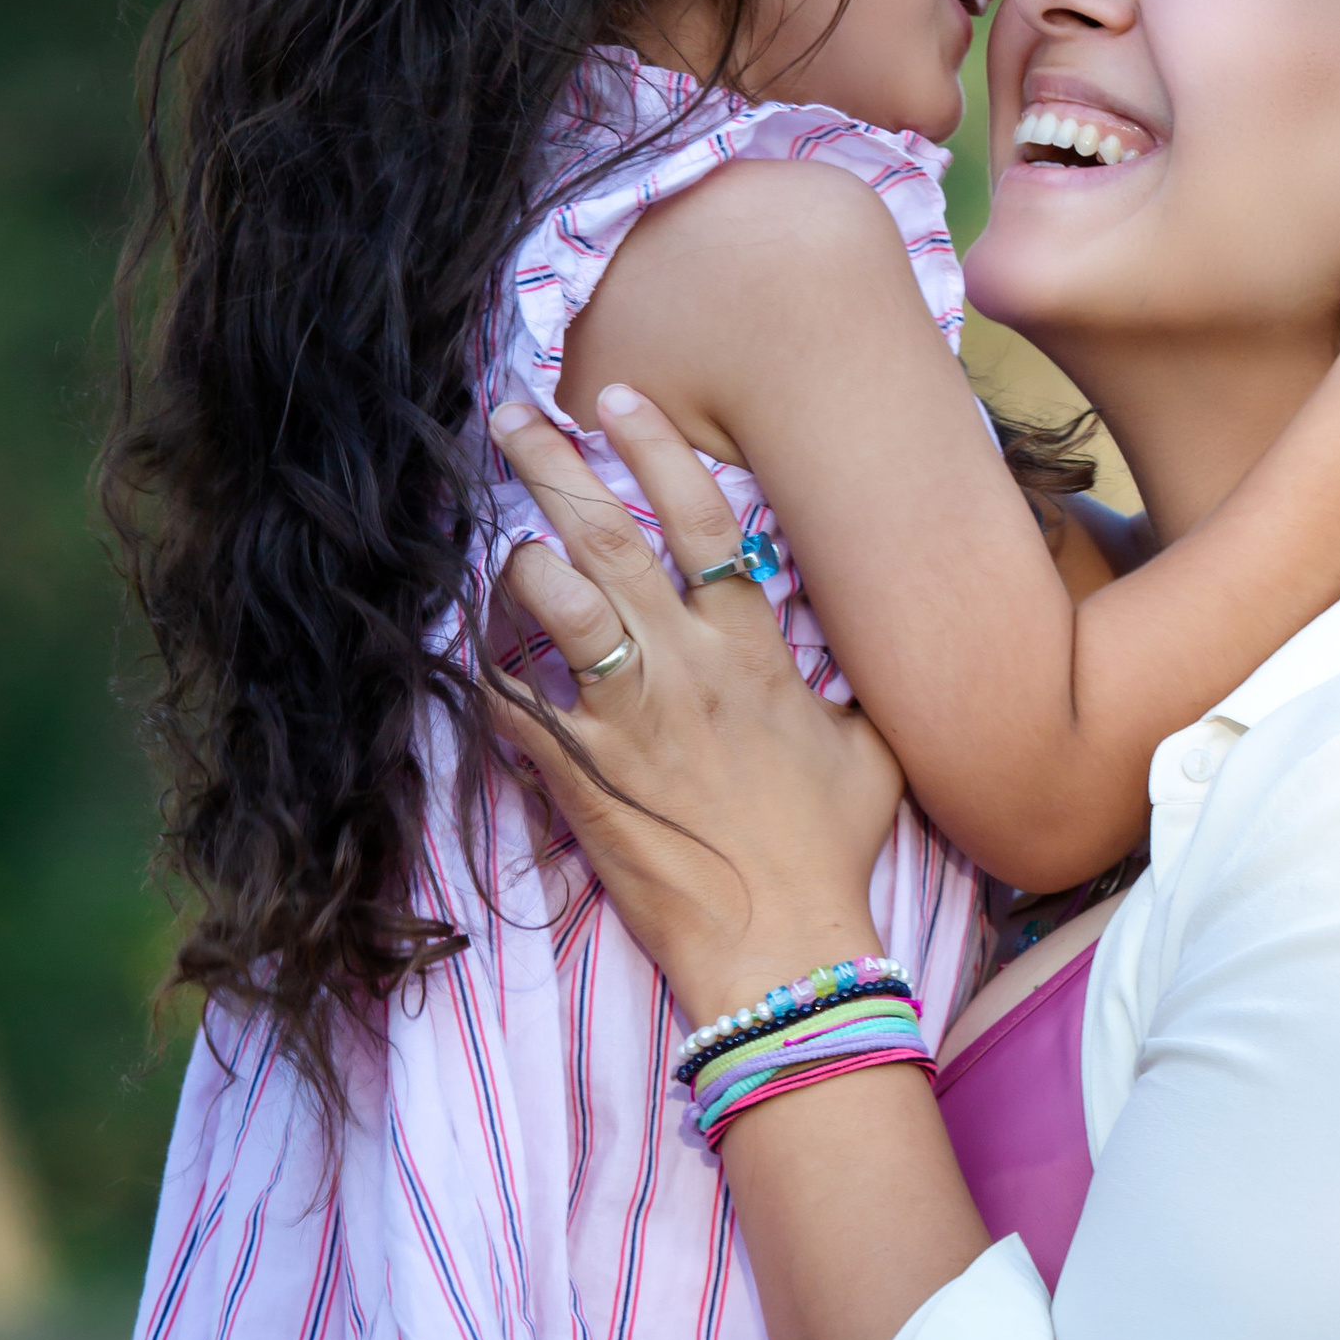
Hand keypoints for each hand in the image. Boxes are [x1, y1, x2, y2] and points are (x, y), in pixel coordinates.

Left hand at [487, 391, 903, 1026]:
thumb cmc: (829, 851)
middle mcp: (684, 663)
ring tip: (497, 536)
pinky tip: (470, 647)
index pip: (701, 518)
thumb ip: (847, 688)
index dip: (656, 447)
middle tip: (509, 414)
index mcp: (752, 649)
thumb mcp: (869, 752)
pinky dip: (486, 666)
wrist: (782, 941)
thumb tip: (853, 660)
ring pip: (551, 599)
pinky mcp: (577, 770)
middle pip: (606, 533)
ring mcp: (625, 714)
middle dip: (550, 463)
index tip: (615, 398)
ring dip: (517, 559)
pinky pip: (510, 697)